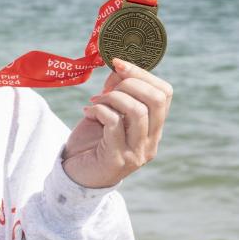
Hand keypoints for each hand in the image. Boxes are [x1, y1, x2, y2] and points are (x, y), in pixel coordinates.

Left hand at [62, 58, 172, 188]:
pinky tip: (87, 112)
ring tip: (95, 100)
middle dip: (130, 82)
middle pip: (157, 100)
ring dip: (112, 97)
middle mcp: (150, 142)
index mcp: (153, 129)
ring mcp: (136, 153)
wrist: (73, 175)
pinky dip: (99, 110)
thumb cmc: (90, 142)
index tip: (118, 64)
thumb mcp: (107, 111)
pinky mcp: (117, 160)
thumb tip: (118, 68)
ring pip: (138, 111)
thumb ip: (116, 91)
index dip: (143, 73)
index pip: (165, 93)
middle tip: (107, 85)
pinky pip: (114, 123)